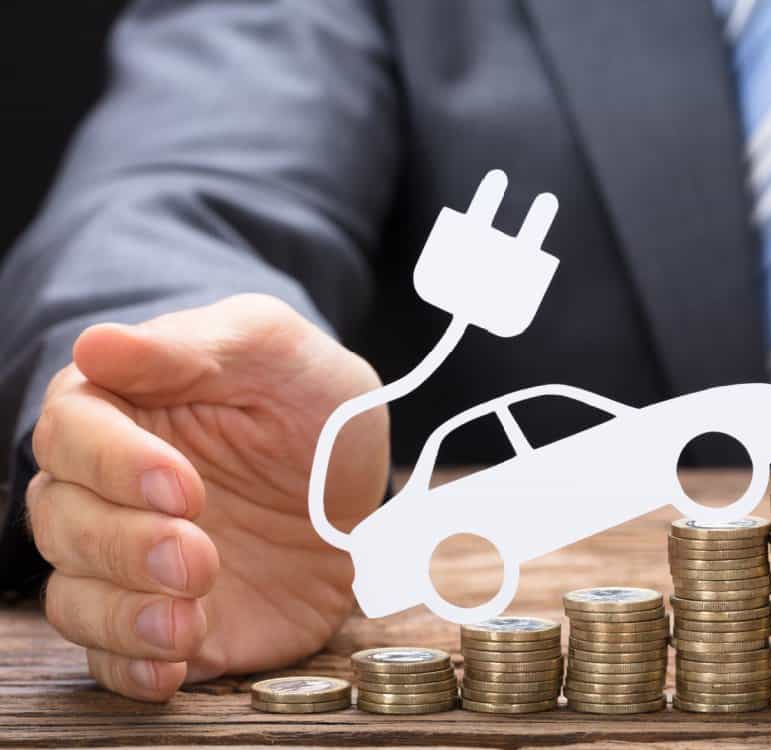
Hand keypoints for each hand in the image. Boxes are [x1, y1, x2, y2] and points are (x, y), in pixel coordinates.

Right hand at [26, 294, 386, 701]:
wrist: (357, 476)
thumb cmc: (306, 396)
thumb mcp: (274, 350)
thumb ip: (194, 349)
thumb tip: (99, 344)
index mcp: (118, 409)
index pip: (72, 435)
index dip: (116, 465)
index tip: (183, 488)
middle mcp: (106, 490)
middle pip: (62, 522)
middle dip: (124, 547)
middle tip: (198, 559)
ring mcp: (132, 562)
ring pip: (75, 597)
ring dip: (122, 616)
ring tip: (187, 620)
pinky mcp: (166, 620)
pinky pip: (113, 659)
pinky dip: (131, 670)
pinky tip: (170, 670)